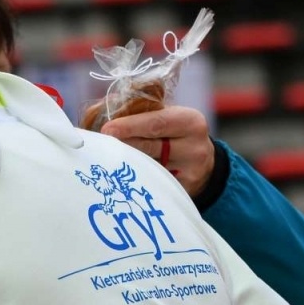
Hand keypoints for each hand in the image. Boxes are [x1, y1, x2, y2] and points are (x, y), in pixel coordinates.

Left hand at [100, 106, 215, 197]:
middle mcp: (194, 147)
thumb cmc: (175, 135)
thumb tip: (101, 112)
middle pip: (149, 147)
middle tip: (101, 146)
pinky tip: (123, 178)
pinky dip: (134, 181)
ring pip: (147, 169)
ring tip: (108, 161)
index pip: (156, 123)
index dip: (129, 126)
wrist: (203, 163)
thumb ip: (143, 115)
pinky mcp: (182, 192)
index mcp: (190, 121)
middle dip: (122, 146)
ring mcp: (189, 172)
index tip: (107, 129)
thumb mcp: (169, 117)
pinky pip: (151, 186)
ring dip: (124, 165)